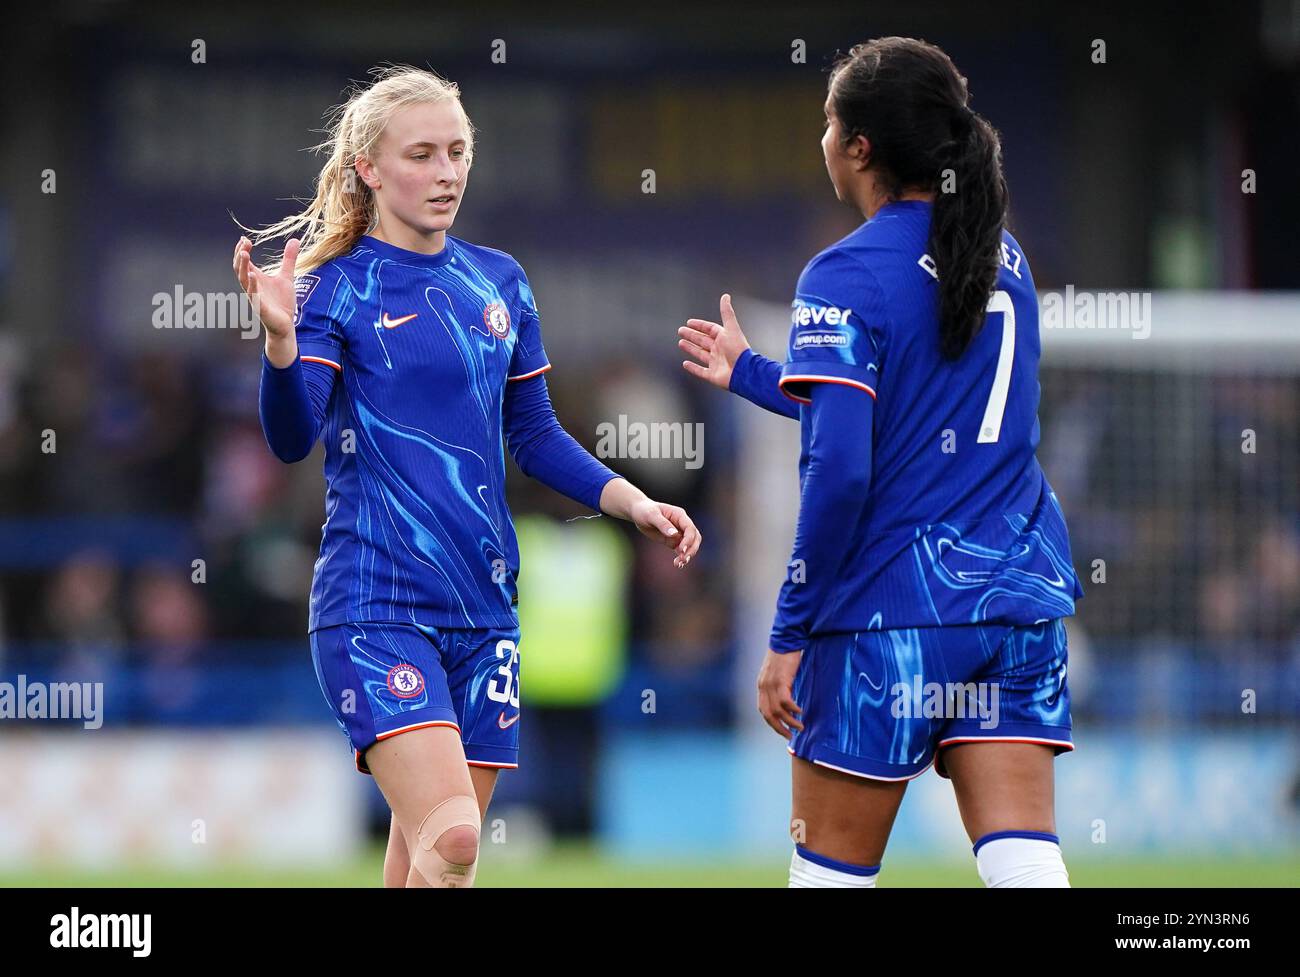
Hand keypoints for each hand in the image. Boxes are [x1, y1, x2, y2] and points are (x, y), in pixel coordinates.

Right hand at [234, 236, 300, 361]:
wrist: (285, 324)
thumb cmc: (282, 302)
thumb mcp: (287, 276)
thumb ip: (289, 259)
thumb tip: (295, 240)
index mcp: (256, 278)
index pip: (244, 261)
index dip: (242, 250)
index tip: (245, 238)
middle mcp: (252, 286)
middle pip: (239, 268)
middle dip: (240, 255)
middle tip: (244, 242)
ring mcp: (254, 296)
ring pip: (243, 280)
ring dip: (243, 267)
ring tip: (245, 254)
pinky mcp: (260, 307)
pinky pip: (253, 295)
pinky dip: (252, 285)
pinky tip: (253, 275)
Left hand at [628, 498, 700, 568]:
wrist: (638, 512)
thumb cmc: (644, 510)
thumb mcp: (651, 515)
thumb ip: (663, 524)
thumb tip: (674, 534)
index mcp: (679, 515)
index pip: (690, 528)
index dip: (688, 539)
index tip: (681, 549)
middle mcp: (682, 524)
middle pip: (695, 538)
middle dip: (692, 549)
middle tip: (684, 559)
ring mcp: (679, 533)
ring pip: (690, 545)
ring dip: (688, 555)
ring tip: (679, 564)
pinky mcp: (673, 541)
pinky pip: (681, 550)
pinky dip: (681, 557)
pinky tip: (678, 564)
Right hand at [679, 293, 750, 390]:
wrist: (743, 371)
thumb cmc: (738, 349)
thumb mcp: (731, 328)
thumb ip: (727, 312)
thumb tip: (725, 295)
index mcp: (724, 338)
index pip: (709, 329)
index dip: (699, 325)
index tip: (689, 322)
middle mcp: (719, 350)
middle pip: (703, 341)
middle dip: (692, 336)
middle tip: (680, 331)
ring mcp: (716, 363)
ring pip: (700, 354)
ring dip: (690, 348)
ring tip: (681, 343)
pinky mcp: (713, 375)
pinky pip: (701, 371)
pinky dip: (692, 368)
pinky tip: (684, 364)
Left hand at [757, 648, 803, 738]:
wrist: (787, 638)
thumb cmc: (786, 655)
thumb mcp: (778, 673)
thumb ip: (780, 685)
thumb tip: (788, 699)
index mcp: (762, 686)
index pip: (763, 710)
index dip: (772, 723)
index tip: (782, 731)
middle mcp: (763, 686)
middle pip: (768, 714)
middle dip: (779, 728)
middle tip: (790, 736)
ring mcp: (771, 683)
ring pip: (778, 710)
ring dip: (789, 721)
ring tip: (800, 727)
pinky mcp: (781, 679)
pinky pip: (785, 701)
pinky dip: (792, 709)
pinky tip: (800, 712)